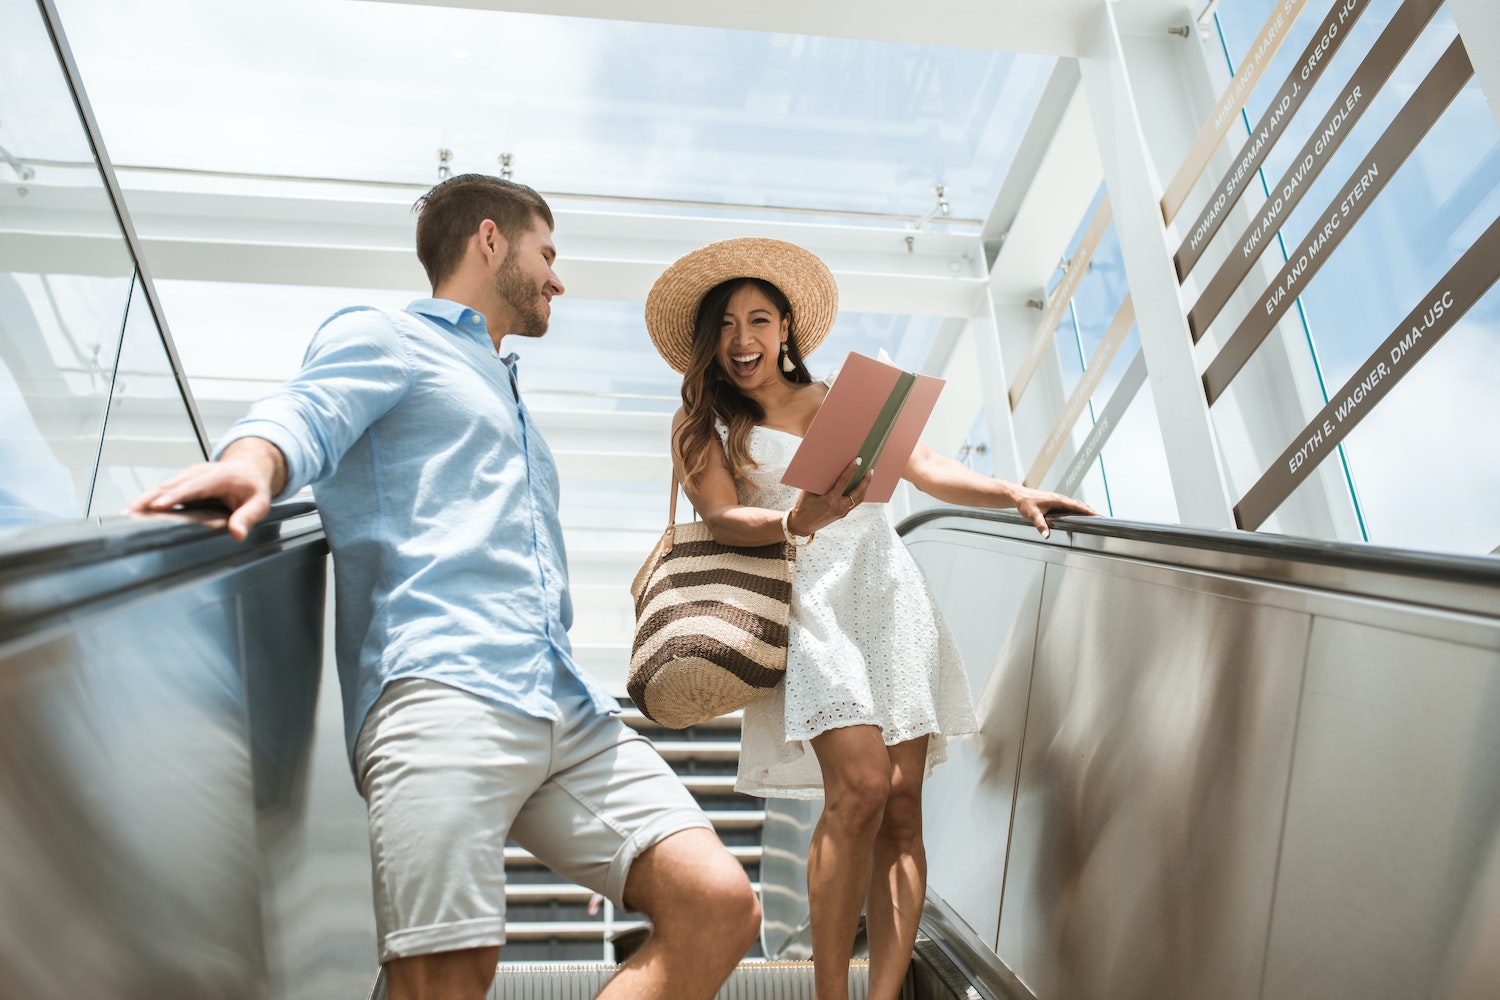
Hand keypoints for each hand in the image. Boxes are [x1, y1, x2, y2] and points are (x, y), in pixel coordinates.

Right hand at [127, 438, 286, 540]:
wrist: (249, 469)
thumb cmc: (253, 486)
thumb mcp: (260, 502)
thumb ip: (248, 517)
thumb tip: (237, 533)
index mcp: (218, 476)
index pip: (194, 487)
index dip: (175, 496)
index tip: (159, 505)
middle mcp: (199, 473)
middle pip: (172, 485)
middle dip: (151, 497)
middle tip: (131, 511)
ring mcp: (188, 476)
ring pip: (163, 486)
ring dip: (145, 498)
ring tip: (126, 513)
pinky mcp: (182, 482)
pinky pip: (164, 490)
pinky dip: (149, 499)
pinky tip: (135, 511)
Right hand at [787, 457, 870, 535]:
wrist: (801, 525)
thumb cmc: (803, 506)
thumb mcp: (808, 492)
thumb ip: (820, 482)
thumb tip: (830, 468)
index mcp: (830, 500)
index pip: (844, 482)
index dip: (852, 470)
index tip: (858, 461)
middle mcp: (839, 507)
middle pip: (858, 493)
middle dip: (866, 481)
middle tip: (870, 469)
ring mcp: (842, 512)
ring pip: (859, 499)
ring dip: (865, 487)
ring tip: (868, 477)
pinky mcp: (842, 514)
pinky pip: (854, 503)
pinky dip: (859, 494)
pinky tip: (861, 487)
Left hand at [1014, 487, 1097, 538]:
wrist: (1018, 496)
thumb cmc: (1025, 502)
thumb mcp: (1032, 515)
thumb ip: (1040, 525)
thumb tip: (1046, 535)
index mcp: (1057, 500)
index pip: (1077, 506)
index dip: (1088, 511)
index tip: (1098, 515)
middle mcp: (1060, 499)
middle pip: (1079, 505)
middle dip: (1090, 511)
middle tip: (1100, 518)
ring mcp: (1058, 501)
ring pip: (1075, 506)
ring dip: (1084, 511)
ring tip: (1092, 519)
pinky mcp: (1055, 503)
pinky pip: (1069, 507)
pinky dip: (1076, 511)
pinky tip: (1077, 518)